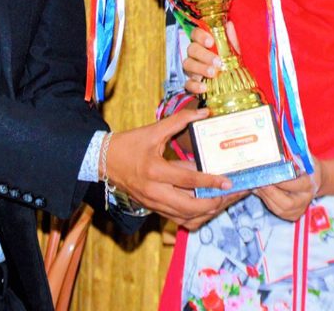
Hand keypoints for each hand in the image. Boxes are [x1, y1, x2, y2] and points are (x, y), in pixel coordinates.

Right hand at [103, 107, 235, 226]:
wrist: (104, 161)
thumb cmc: (129, 145)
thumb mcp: (153, 130)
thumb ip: (179, 120)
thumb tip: (204, 112)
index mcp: (155, 171)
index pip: (189, 180)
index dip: (210, 181)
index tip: (227, 181)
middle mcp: (155, 192)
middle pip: (189, 207)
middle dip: (213, 203)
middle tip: (229, 194)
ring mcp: (153, 203)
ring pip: (185, 218)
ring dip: (206, 212)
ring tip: (222, 201)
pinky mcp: (153, 208)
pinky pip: (177, 220)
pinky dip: (194, 217)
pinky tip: (206, 208)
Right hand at [183, 22, 239, 95]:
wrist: (236, 84)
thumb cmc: (232, 62)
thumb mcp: (235, 51)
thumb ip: (232, 39)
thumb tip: (230, 25)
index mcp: (204, 42)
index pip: (195, 33)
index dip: (201, 36)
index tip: (211, 42)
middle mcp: (195, 54)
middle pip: (192, 49)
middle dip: (204, 55)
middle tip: (217, 62)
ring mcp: (192, 68)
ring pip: (187, 65)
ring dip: (200, 68)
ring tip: (213, 73)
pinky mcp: (192, 83)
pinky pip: (187, 84)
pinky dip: (195, 86)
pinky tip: (204, 87)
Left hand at [253, 157, 322, 221]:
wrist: (316, 180)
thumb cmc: (307, 167)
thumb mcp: (303, 158)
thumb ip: (292, 157)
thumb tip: (275, 156)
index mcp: (310, 185)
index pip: (295, 186)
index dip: (281, 183)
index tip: (269, 175)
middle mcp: (305, 199)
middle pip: (286, 203)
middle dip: (270, 193)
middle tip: (258, 182)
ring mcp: (299, 209)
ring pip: (279, 209)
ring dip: (265, 197)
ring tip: (256, 185)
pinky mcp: (292, 214)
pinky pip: (276, 210)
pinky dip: (266, 201)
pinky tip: (260, 191)